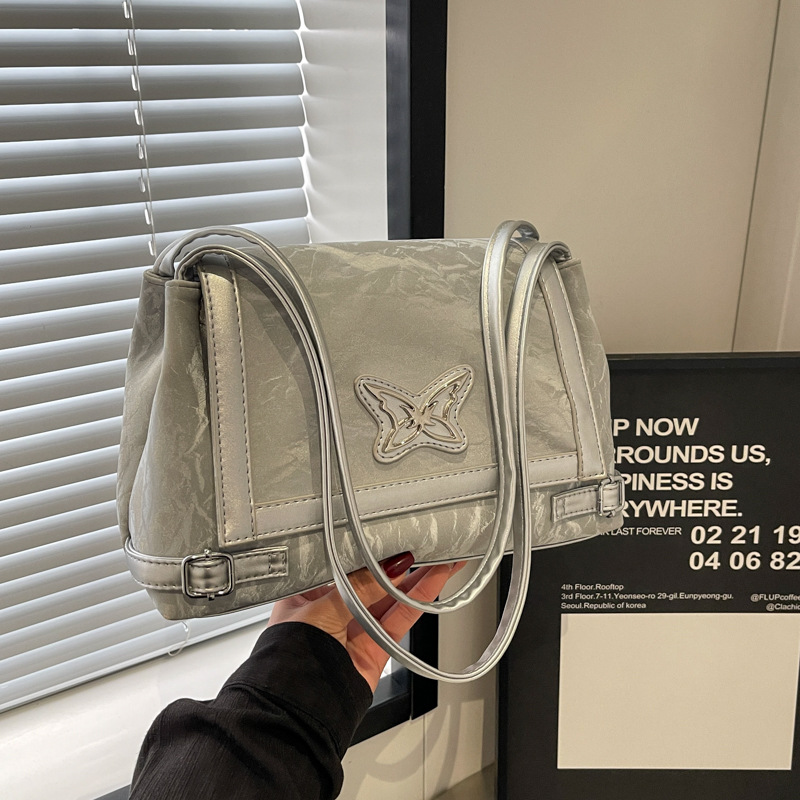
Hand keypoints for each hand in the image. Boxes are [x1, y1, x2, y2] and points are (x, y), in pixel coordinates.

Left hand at [268, 554, 465, 690]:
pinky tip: (433, 584)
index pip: (343, 566)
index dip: (368, 552)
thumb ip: (359, 586)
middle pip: (371, 582)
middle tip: (425, 546)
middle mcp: (331, 612)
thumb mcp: (322, 608)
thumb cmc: (289, 660)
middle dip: (398, 565)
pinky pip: (399, 621)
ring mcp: (354, 631)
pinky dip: (417, 602)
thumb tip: (389, 565)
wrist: (297, 712)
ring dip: (417, 580)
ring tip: (442, 561)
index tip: (391, 538)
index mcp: (307, 596)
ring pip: (390, 600)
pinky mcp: (375, 650)